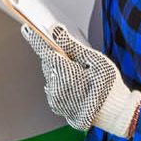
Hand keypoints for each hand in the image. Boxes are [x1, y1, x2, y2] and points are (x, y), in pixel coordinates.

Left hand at [21, 24, 140, 137]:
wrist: (115, 114)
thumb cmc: (109, 85)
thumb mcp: (95, 61)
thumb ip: (72, 46)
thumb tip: (55, 31)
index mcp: (66, 75)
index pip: (45, 51)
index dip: (35, 38)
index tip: (26, 27)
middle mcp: (56, 89)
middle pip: (48, 62)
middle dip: (56, 55)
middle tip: (74, 56)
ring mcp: (55, 99)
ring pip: (50, 75)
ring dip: (59, 69)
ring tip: (80, 73)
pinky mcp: (56, 106)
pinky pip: (53, 87)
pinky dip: (60, 82)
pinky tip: (76, 84)